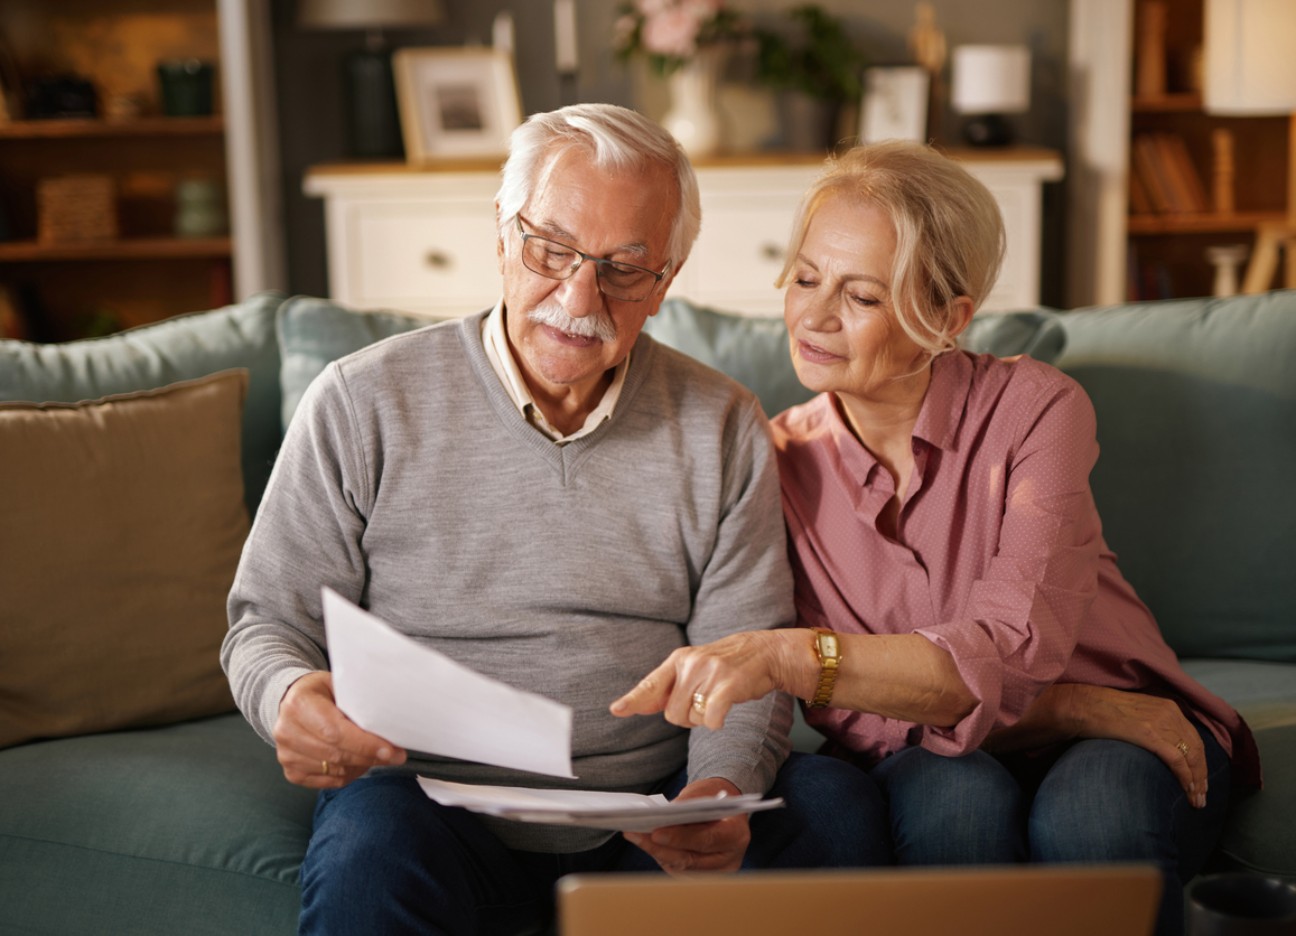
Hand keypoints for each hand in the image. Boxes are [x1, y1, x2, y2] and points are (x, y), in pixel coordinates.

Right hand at [273, 671, 406, 788]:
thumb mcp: (338, 685)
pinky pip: (328, 781)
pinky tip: (358, 763)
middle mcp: (287, 731)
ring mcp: (286, 754)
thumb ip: (358, 702)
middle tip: (394, 755)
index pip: (335, 732)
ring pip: (334, 770)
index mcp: (299, 704)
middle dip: (370, 757)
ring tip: (376, 755)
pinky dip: (348, 774)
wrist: (292, 701)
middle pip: (336, 754)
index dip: (365, 744)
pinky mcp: (292, 771)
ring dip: (362, 766)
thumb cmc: (321, 692)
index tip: (390, 750)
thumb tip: (388, 723)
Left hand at [610, 630, 795, 729]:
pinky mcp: (727, 685)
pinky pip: (710, 720)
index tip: (616, 710)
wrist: (764, 652)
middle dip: (688, 716)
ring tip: (718, 699)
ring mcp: (709, 673)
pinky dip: (716, 722)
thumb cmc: (726, 665)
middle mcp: (690, 664)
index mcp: (678, 659)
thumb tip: (639, 704)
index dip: (633, 700)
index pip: (651, 684)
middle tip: (706, 700)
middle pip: (672, 714)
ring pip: (690, 719)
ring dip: (703, 718)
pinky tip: (725, 710)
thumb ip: (669, 686)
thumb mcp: (694, 667)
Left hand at [621, 777, 750, 873]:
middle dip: (660, 847)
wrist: (726, 811)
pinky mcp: (704, 878)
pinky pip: (679, 871)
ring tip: (634, 835)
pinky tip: (645, 843)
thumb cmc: (714, 797)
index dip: (680, 838)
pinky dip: (661, 857)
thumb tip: (659, 816)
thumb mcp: (704, 793)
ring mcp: (717, 872)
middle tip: (635, 834)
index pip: (707, 839)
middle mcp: (730, 858)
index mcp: (736, 834)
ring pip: (681, 868)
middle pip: (690, 859)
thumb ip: (687, 805)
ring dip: (656, 852)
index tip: (656, 832)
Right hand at [1063, 684, 1208, 807]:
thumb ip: (1152, 726)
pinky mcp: (1150, 735)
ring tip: (1196, 801)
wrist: (1082, 706)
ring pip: (1191, 757)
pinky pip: (1177, 760)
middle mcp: (1170, 713)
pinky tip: (1187, 791)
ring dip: (1196, 782)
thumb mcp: (1136, 714)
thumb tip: (1161, 749)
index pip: (1194, 738)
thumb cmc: (1101, 712)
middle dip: (1202, 776)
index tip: (1200, 781)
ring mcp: (1161, 723)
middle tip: (1201, 797)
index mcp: (1168, 707)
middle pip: (1197, 749)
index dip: (1200, 762)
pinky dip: (1186, 778)